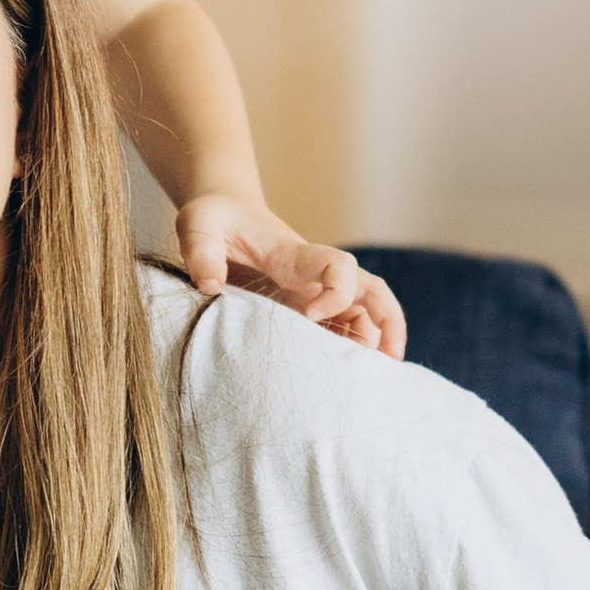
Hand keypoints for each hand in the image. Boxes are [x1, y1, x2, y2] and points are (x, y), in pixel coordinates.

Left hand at [173, 195, 406, 358]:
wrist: (223, 211)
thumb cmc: (214, 218)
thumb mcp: (198, 226)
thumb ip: (202, 253)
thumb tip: (210, 287)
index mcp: (294, 255)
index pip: (338, 266)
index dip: (337, 292)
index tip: (310, 316)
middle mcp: (314, 274)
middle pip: (371, 289)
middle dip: (388, 319)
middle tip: (391, 357)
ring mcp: (313, 290)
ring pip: (363, 310)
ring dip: (375, 339)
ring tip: (375, 378)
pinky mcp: (305, 305)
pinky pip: (342, 324)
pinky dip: (352, 346)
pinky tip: (349, 374)